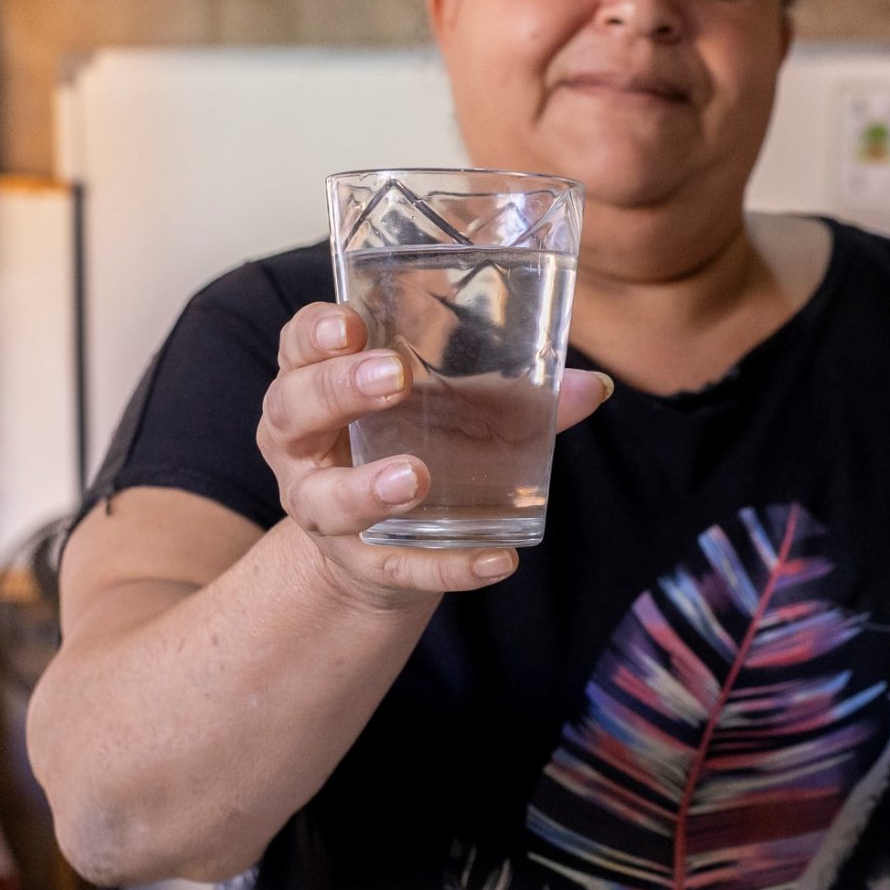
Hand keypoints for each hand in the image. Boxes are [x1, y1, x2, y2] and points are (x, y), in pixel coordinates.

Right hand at [258, 300, 611, 606]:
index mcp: (317, 384)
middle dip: (340, 389)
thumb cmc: (413, 444)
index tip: (352, 322)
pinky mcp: (364, 563)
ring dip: (368, 489)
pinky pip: (403, 568)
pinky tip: (497, 560)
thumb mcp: (451, 410)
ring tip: (416, 478)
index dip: (316, 332)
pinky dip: (450, 566)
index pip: (299, 347)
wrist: (385, 546)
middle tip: (394, 377)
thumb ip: (510, 394)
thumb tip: (593, 385)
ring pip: (326, 499)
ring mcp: (323, 507)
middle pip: (295, 408)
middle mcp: (302, 444)